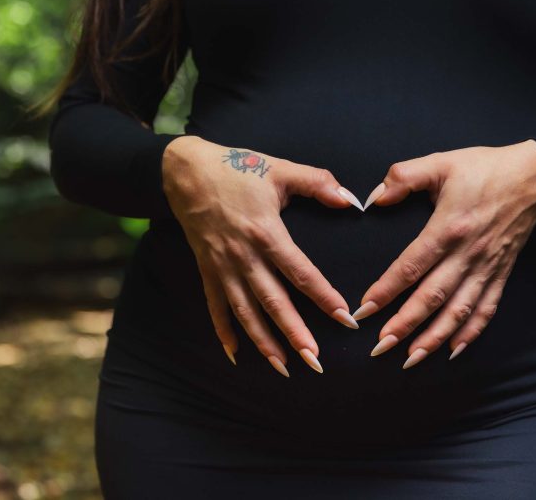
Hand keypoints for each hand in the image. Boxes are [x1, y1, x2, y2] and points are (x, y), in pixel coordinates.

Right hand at [162, 136, 361, 376]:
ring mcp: (222, 266)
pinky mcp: (207, 269)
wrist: (184, 170)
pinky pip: (216, 307)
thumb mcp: (280, 169)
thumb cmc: (237, 167)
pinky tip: (236, 356)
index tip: (345, 319)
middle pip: (273, 301)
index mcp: (266, 232)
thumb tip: (350, 199)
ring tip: (284, 368)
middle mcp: (243, 256)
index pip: (301, 272)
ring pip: (245, 312)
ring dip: (264, 342)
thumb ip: (317, 183)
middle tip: (315, 360)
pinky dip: (224, 332)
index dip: (324, 297)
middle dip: (295, 333)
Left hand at [352, 140, 535, 368]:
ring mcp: (486, 266)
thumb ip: (403, 177)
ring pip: (458, 311)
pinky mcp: (501, 272)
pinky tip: (454, 350)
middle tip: (379, 347)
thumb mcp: (440, 162)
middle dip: (404, 325)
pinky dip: (471, 332)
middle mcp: (467, 254)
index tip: (363, 311)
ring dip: (434, 338)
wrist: (533, 176)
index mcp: (448, 228)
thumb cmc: (483, 167)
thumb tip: (373, 198)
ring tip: (411, 359)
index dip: (385, 291)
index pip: (410, 267)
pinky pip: (486, 308)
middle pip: (432, 298)